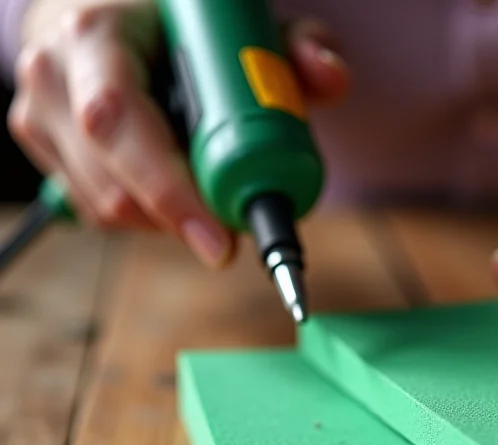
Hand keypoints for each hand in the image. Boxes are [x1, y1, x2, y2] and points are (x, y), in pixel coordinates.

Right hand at [8, 2, 348, 267]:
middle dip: (179, 223)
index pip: (118, 124)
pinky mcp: (42, 147)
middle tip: (230, 239)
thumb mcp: (238, 23)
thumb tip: (330, 77)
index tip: (223, 240)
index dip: (171, 191)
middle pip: (111, 187)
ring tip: (203, 188)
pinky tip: (171, 184)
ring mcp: (38, 116)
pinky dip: (147, 215)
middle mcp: (54, 76)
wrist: (103, 9)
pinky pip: (98, 211)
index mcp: (95, 33)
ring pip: (107, 209)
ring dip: (167, 220)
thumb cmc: (174, 21)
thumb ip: (293, 49)